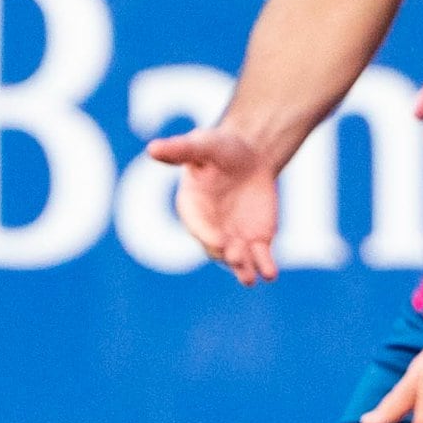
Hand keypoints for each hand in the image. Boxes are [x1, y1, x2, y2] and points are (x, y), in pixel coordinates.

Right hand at [149, 124, 286, 283]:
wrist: (249, 156)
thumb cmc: (219, 148)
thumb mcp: (202, 145)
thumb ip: (180, 150)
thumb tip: (152, 149)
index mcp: (192, 207)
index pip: (197, 226)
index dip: (208, 235)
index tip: (219, 242)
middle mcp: (209, 228)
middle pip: (216, 247)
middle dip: (226, 254)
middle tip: (236, 258)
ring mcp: (232, 238)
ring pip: (236, 259)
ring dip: (242, 268)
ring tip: (249, 277)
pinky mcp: (255, 240)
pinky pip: (259, 258)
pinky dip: (264, 267)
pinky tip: (270, 274)